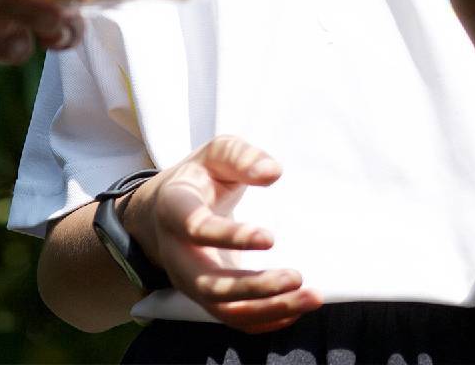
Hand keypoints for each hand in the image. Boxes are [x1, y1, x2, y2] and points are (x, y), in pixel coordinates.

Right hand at [124, 135, 320, 332]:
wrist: (164, 209)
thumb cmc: (201, 176)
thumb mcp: (217, 153)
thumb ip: (243, 157)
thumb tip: (272, 173)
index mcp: (174, 210)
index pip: (196, 228)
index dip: (231, 236)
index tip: (271, 238)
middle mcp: (177, 253)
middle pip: (208, 283)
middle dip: (253, 287)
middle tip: (297, 277)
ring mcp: (189, 280)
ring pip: (222, 309)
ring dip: (267, 308)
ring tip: (310, 297)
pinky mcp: (206, 295)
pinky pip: (232, 318)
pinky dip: (263, 320)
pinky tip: (296, 309)